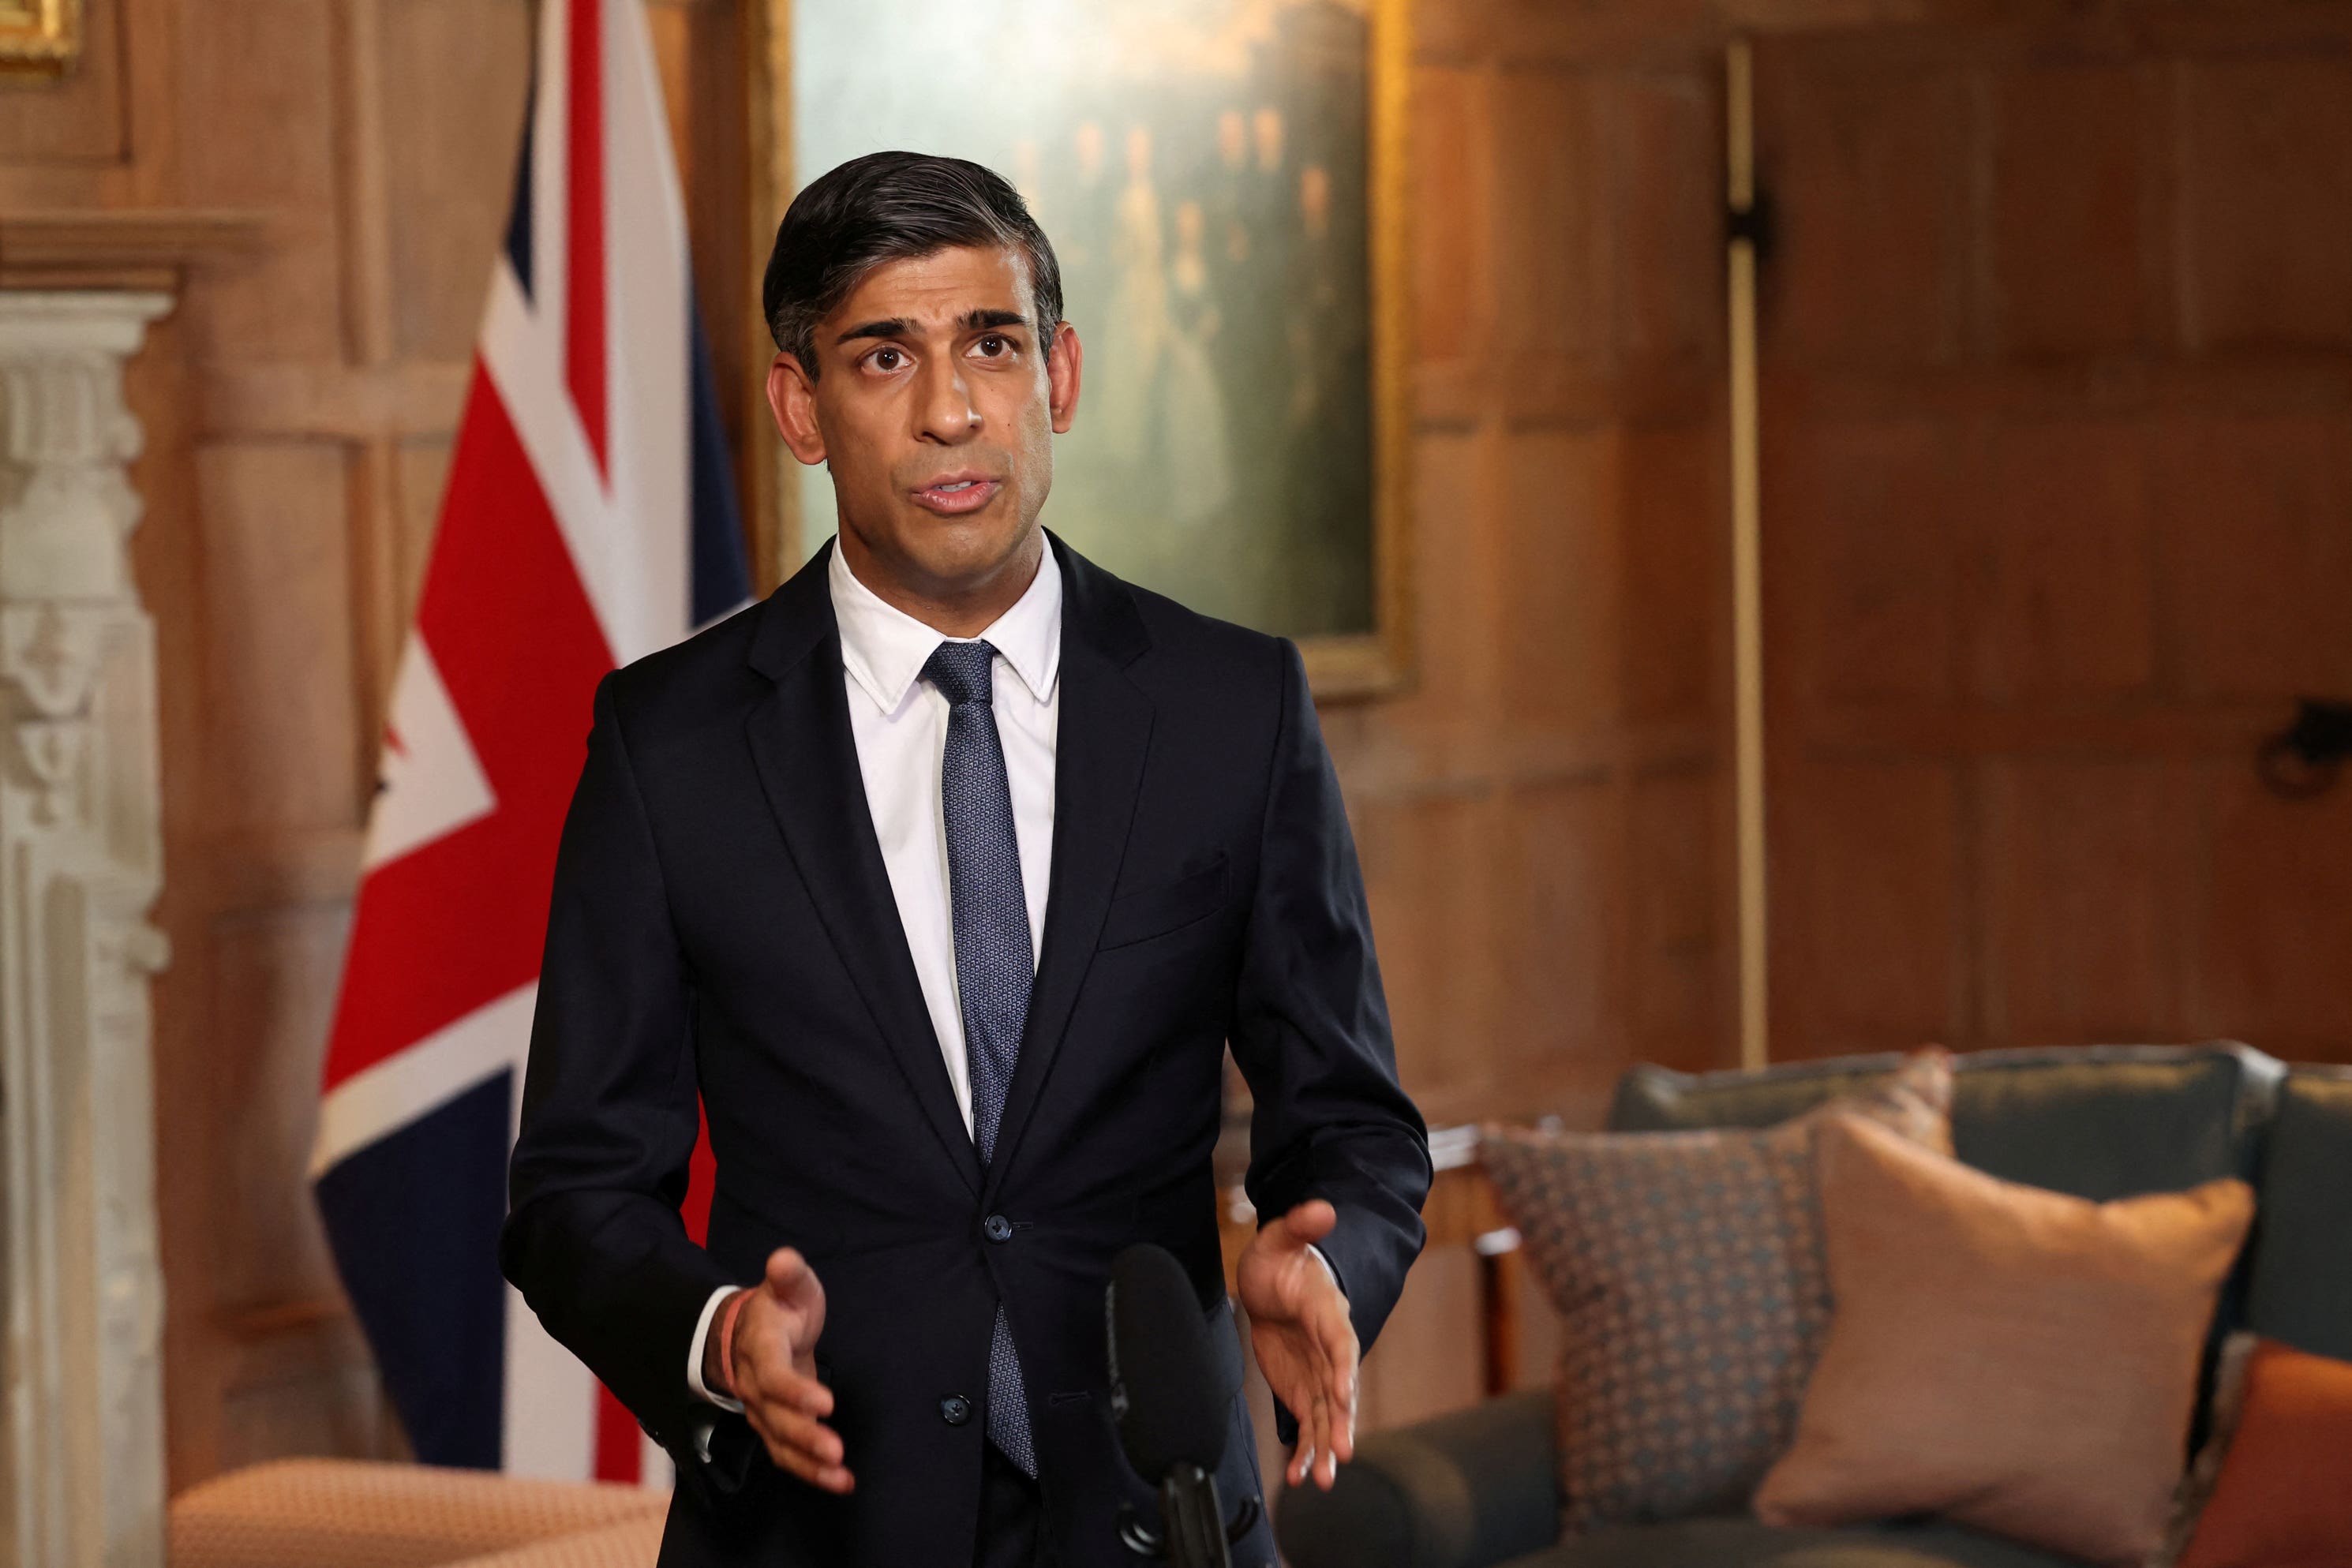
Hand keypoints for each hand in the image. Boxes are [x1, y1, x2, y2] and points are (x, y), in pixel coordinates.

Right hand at [707, 1248, 852, 1492]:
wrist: (751, 1332)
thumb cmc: (779, 1307)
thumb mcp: (789, 1284)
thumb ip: (789, 1274)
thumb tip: (783, 1259)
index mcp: (760, 1349)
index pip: (772, 1376)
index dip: (794, 1392)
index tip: (825, 1403)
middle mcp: (756, 1386)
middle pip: (775, 1418)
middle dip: (805, 1436)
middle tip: (836, 1449)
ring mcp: (762, 1411)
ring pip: (780, 1443)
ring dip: (809, 1463)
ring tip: (840, 1474)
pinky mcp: (775, 1427)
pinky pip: (788, 1455)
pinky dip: (811, 1472)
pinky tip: (841, 1482)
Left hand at [1236, 1199, 1356, 1490]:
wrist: (1274, 1281)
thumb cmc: (1281, 1259)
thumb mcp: (1281, 1238)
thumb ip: (1300, 1226)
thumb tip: (1321, 1209)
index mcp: (1329, 1312)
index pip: (1341, 1341)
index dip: (1344, 1366)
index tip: (1343, 1391)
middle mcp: (1330, 1349)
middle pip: (1340, 1389)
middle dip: (1342, 1422)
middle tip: (1342, 1453)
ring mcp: (1319, 1373)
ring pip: (1328, 1415)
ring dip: (1325, 1447)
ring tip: (1321, 1479)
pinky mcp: (1304, 1390)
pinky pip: (1308, 1424)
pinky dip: (1305, 1449)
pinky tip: (1299, 1476)